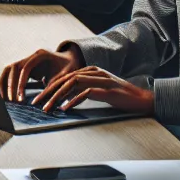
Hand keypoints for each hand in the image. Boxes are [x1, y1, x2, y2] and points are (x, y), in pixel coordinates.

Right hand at [0, 47, 83, 102]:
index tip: (20, 97)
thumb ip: (55, 85)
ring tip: (4, 99)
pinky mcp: (24, 68)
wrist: (69, 60)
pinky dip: (7, 84)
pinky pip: (11, 75)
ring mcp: (26, 60)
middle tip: (11, 101)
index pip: (25, 68)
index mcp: (41, 55)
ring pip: (8, 70)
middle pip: (13, 68)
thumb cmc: (69, 67)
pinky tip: (6, 96)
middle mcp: (31, 56)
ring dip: (4, 84)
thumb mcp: (65, 76)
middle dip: (10, 85)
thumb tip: (45, 99)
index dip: (21, 83)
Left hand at [36, 66, 153, 114]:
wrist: (143, 100)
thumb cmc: (121, 97)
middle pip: (65, 79)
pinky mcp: (107, 89)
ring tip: (47, 107)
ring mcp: (101, 79)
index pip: (65, 77)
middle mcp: (94, 72)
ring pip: (72, 84)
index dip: (50, 87)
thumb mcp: (99, 91)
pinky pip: (85, 93)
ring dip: (57, 96)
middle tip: (37, 103)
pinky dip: (73, 101)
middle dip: (48, 91)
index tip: (39, 98)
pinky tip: (65, 109)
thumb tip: (65, 99)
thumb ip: (84, 90)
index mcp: (91, 70)